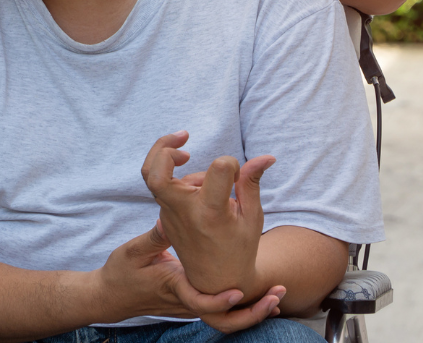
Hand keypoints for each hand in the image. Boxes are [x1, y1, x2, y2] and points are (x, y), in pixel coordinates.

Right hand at [97, 219, 281, 330]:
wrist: (110, 297)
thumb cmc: (120, 274)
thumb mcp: (134, 253)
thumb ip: (155, 237)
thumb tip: (168, 218)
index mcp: (173, 287)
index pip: (199, 302)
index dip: (219, 301)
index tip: (238, 292)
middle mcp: (185, 300)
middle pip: (223, 319)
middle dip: (252, 312)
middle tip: (277, 297)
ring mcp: (189, 304)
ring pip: (226, 318)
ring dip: (253, 311)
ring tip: (277, 298)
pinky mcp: (192, 300)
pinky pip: (221, 310)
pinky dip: (242, 306)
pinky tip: (261, 296)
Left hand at [140, 131, 274, 296]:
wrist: (216, 283)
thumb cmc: (240, 247)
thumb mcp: (252, 217)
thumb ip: (251, 182)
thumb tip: (267, 156)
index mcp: (210, 213)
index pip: (218, 168)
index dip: (232, 164)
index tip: (238, 175)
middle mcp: (184, 213)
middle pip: (155, 172)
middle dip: (163, 146)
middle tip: (184, 138)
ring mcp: (169, 216)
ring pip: (160, 175)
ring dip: (180, 166)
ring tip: (210, 182)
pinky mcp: (164, 217)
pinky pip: (166, 188)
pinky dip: (180, 180)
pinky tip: (202, 191)